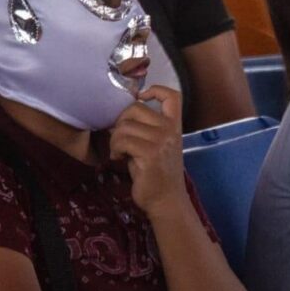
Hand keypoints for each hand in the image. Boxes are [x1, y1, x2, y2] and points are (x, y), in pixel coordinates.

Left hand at [110, 86, 185, 217]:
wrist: (166, 200)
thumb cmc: (157, 174)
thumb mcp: (157, 146)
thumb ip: (145, 129)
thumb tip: (120, 116)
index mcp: (175, 126)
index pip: (173, 96)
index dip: (156, 89)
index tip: (142, 97)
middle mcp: (170, 130)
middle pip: (135, 108)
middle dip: (120, 122)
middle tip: (120, 139)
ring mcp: (161, 141)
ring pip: (124, 126)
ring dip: (114, 139)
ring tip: (118, 151)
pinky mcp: (150, 154)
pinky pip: (122, 140)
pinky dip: (115, 149)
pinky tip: (118, 157)